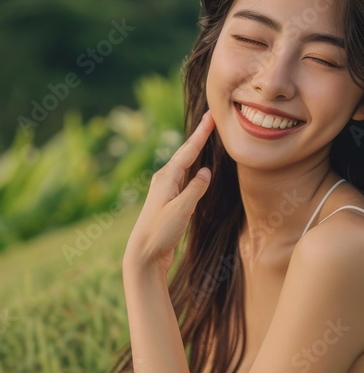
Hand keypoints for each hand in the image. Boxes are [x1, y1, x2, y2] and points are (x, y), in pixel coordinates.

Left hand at [123, 110, 214, 275]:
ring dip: (196, 152)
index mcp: (166, 178)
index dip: (201, 134)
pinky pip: (185, 180)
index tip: (211, 116)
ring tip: (207, 138)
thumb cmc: (160, 232)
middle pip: (185, 154)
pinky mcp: (169, 203)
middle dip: (199, 138)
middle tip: (211, 120)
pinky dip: (194, 170)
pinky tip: (198, 170)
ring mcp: (166, 191)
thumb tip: (206, 172)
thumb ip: (195, 189)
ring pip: (185, 166)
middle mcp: (165, 181)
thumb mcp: (181, 209)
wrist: (144, 255)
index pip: (188, 151)